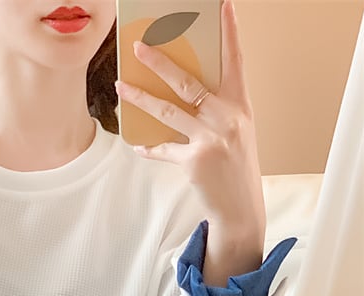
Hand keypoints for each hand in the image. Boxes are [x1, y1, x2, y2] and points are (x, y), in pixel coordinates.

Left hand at [116, 0, 265, 285]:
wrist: (241, 207)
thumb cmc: (235, 167)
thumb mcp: (234, 132)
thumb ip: (214, 109)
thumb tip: (181, 90)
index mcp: (240, 105)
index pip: (235, 61)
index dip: (230, 33)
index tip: (224, 6)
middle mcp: (228, 118)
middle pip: (188, 81)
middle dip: (161, 62)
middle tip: (140, 45)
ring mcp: (211, 139)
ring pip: (169, 110)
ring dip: (141, 97)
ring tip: (122, 84)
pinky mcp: (195, 160)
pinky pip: (164, 148)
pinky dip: (150, 147)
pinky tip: (138, 144)